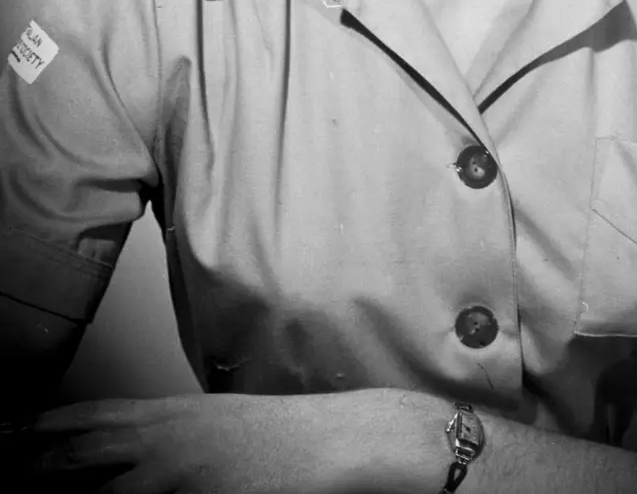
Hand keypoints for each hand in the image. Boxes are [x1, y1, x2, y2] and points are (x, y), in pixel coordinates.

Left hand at [28, 389, 434, 493]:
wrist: (340, 442)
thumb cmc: (283, 436)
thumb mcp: (216, 424)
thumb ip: (170, 436)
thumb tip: (132, 452)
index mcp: (171, 414)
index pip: (88, 416)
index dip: (37, 425)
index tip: (0, 430)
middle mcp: (167, 440)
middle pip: (80, 453)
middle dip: (30, 464)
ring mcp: (181, 475)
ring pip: (103, 491)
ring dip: (58, 489)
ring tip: (20, 490)